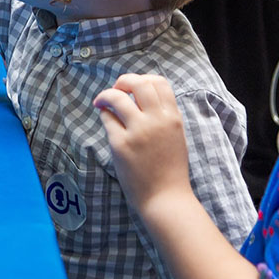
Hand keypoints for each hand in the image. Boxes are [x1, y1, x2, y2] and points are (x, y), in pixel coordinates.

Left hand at [94, 73, 193, 214]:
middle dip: (124, 81)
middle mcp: (156, 120)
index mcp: (173, 117)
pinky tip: (105, 118)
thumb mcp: (177, 136)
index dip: (143, 79)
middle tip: (117, 89)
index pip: (159, 82)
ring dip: (106, 95)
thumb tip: (142, 96)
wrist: (165, 199)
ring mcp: (138, 131)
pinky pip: (107, 118)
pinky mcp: (121, 144)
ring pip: (117, 97)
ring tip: (101, 101)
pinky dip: (104, 114)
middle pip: (138, 83)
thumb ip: (164, 115)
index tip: (134, 87)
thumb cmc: (170, 170)